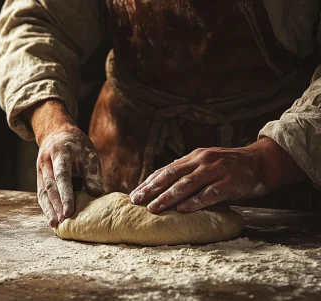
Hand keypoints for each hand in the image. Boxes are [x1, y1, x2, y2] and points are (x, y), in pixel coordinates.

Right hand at [24, 100, 102, 226]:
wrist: (57, 133)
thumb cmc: (77, 146)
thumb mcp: (89, 154)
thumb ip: (91, 174)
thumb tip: (96, 194)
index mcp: (60, 155)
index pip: (62, 177)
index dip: (65, 195)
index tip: (69, 212)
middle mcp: (46, 163)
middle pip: (49, 187)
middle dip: (55, 206)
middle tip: (62, 223)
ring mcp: (40, 170)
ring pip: (42, 192)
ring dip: (48, 210)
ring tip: (56, 225)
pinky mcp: (39, 177)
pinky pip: (42, 194)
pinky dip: (46, 207)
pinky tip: (52, 218)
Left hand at [130, 138, 305, 212]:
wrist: (260, 162)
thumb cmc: (229, 166)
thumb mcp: (205, 162)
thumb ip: (187, 170)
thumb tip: (163, 180)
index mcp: (194, 157)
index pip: (166, 170)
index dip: (149, 182)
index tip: (135, 193)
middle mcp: (202, 161)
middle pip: (172, 175)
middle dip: (152, 189)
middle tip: (137, 201)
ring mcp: (216, 170)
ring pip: (187, 184)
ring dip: (168, 197)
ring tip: (154, 208)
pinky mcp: (230, 182)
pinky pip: (210, 193)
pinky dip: (195, 202)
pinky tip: (183, 210)